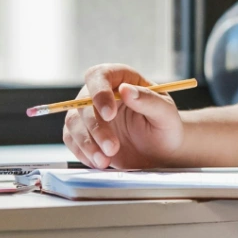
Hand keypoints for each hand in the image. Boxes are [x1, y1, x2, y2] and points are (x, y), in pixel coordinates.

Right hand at [63, 64, 184, 169]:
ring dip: (87, 143)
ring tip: (106, 160)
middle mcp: (102, 93)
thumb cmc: (166, 127)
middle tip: (113, 147)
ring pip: (73, 122)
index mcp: (123, 79)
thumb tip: (126, 89)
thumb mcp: (166, 114)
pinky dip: (83, 152)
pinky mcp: (83, 132)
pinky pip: (71, 140)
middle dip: (97, 128)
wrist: (161, 151)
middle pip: (83, 103)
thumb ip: (149, 100)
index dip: (99, 92)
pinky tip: (99, 162)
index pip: (100, 75)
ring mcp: (90, 113)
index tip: (109, 114)